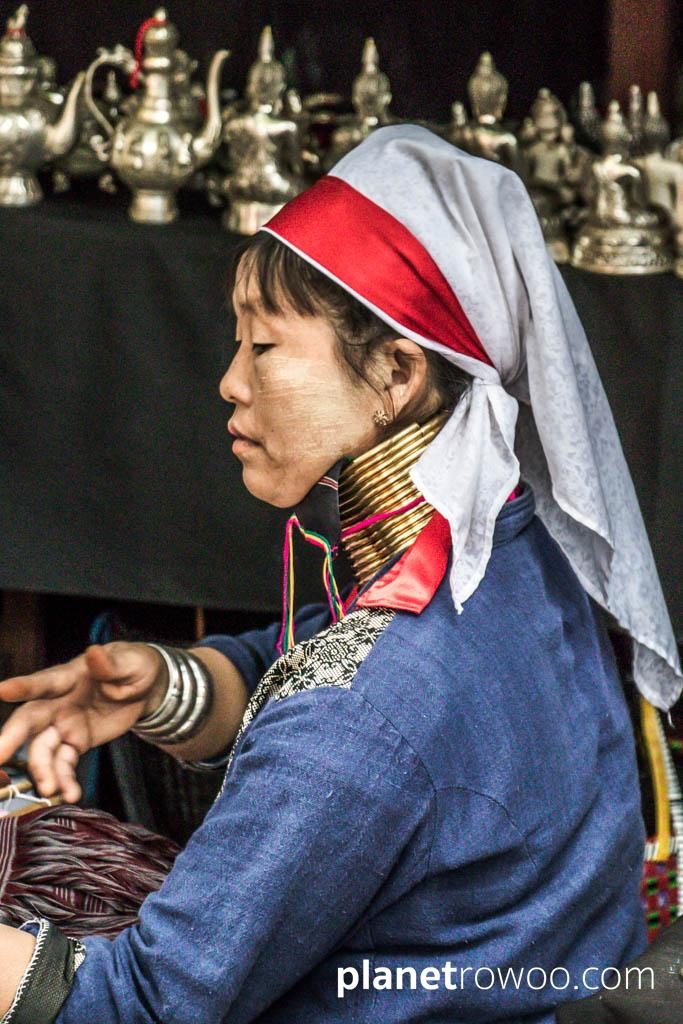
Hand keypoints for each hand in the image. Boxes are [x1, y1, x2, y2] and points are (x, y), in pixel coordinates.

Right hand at [0, 643, 165, 802]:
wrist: (146, 687)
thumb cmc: (133, 666)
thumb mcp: (129, 662)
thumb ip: (111, 664)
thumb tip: (95, 653)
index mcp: (69, 677)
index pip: (43, 682)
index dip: (22, 687)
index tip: (2, 690)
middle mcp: (59, 702)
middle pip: (30, 720)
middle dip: (11, 738)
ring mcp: (64, 724)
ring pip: (43, 749)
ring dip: (42, 770)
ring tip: (49, 789)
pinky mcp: (76, 743)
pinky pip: (65, 764)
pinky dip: (65, 780)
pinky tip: (70, 794)